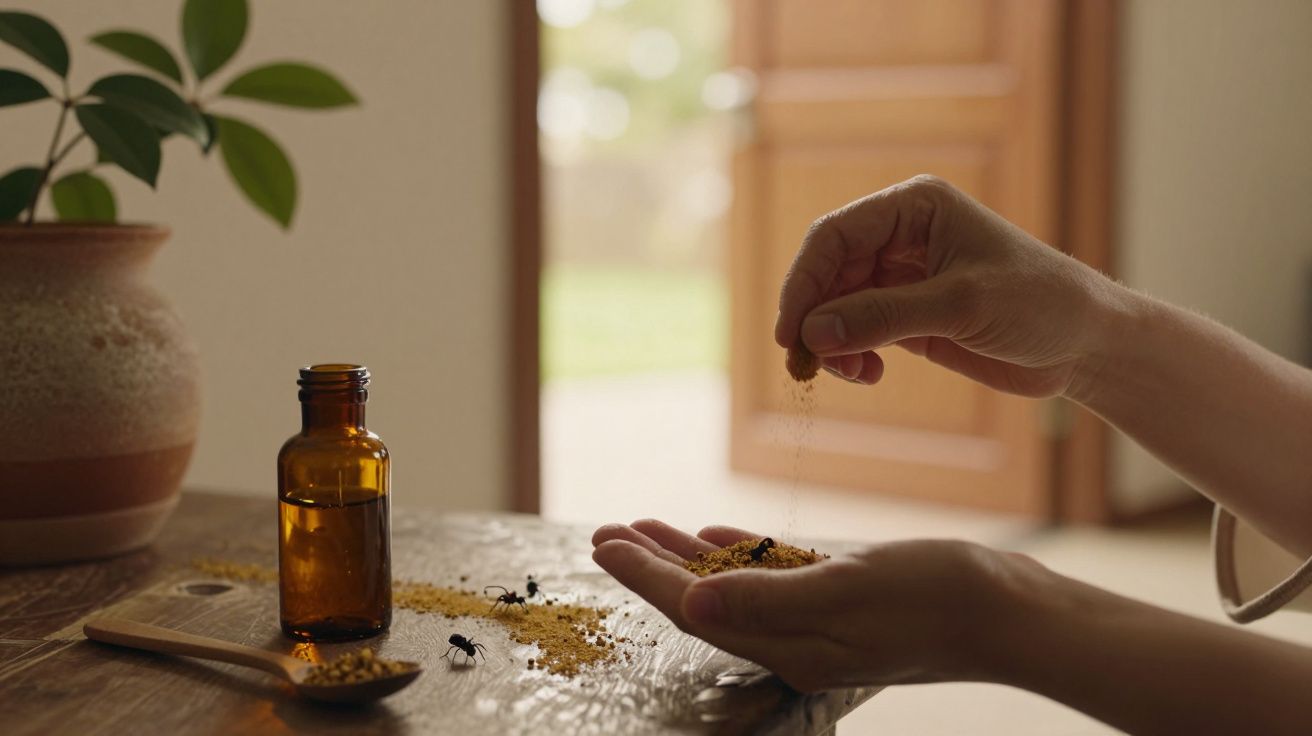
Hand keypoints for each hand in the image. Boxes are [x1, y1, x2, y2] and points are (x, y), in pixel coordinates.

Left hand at [591, 519, 1054, 691]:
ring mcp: (818, 621)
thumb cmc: (937, 598)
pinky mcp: (841, 599)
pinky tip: (713, 537)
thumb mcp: (848, 591)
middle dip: (650, 567)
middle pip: (703, 600)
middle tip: (603, 534)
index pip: (696, 609)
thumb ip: (768, 598)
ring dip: (684, 556)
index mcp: (788, 644)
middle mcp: (794, 639)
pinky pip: (772, 576)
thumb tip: (692, 605)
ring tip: (641, 526)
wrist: (1010, 612)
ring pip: (732, 586)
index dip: (646, 577)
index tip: (603, 544)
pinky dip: (738, 555)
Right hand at [775, 175, 1124, 397]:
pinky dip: (851, 355)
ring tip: (851, 374)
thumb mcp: (960, 306)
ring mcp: (902, 277)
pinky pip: (857, 332)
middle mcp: (901, 235)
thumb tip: (814, 333)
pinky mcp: (908, 316)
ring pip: (837, 307)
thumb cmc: (1038, 303)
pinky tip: (867, 374)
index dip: (804, 282)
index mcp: (913, 207)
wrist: (1086, 343)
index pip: (833, 236)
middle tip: (807, 365)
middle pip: (828, 273)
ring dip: (832, 343)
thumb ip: (883, 316)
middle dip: (815, 319)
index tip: (791, 333)